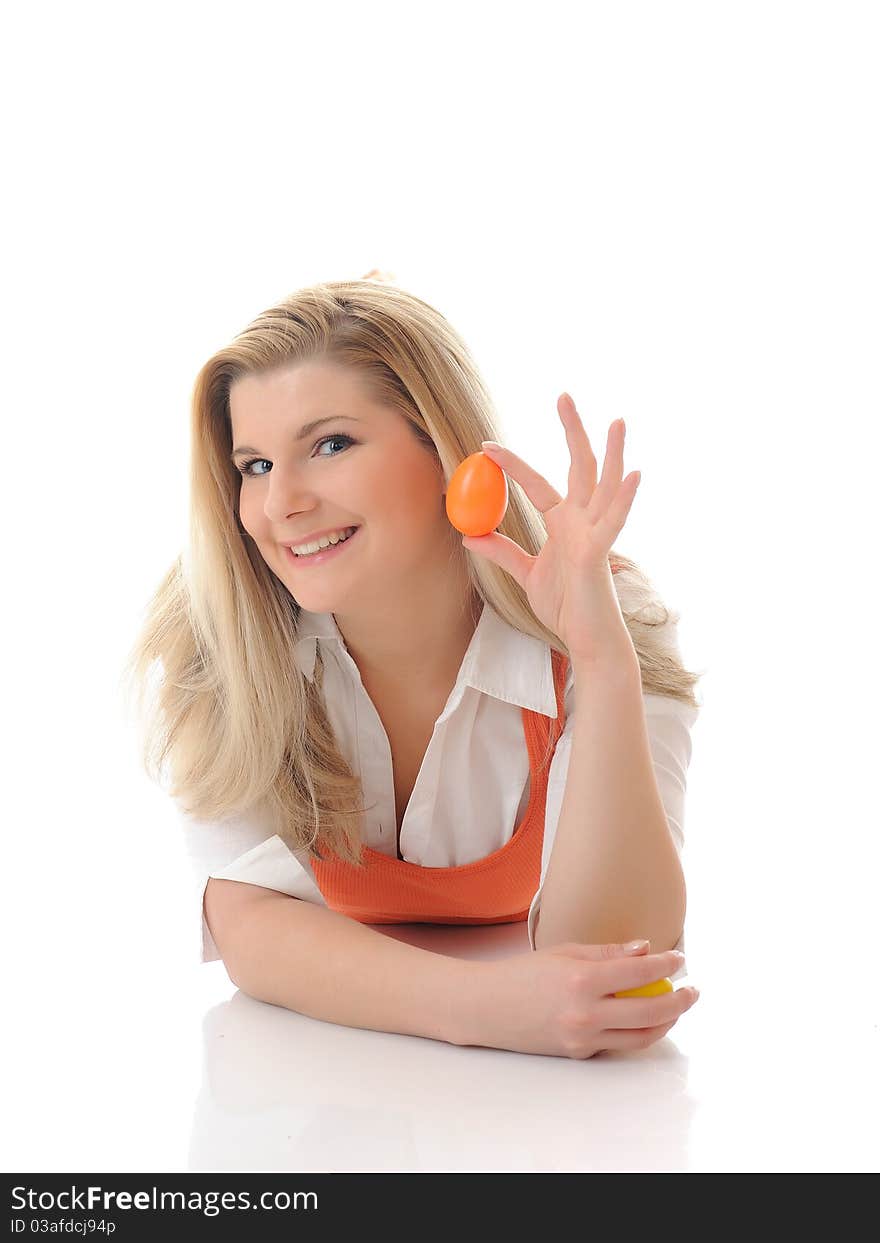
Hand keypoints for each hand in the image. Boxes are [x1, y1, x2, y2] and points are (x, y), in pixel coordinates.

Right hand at [456, 940, 698, 1058]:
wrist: (487, 1009)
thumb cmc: (523, 974)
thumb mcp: (564, 953)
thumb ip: (607, 953)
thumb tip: (645, 949)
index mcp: (581, 980)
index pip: (639, 972)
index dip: (666, 966)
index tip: (679, 959)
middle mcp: (585, 1013)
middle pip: (651, 1011)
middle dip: (679, 1001)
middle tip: (692, 991)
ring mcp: (583, 1038)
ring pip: (641, 1036)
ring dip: (665, 1022)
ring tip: (675, 1007)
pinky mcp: (579, 1054)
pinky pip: (617, 1043)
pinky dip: (635, 1030)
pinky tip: (642, 1017)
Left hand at [464, 394, 639, 666]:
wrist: (584, 640)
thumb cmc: (564, 607)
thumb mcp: (525, 575)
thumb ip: (501, 552)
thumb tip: (469, 536)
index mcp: (564, 523)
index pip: (537, 483)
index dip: (512, 465)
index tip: (487, 446)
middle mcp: (583, 521)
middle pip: (579, 466)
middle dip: (572, 431)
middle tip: (563, 396)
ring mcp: (596, 533)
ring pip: (606, 485)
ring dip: (612, 453)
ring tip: (617, 421)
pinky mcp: (600, 552)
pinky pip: (614, 522)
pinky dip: (625, 498)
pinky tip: (634, 474)